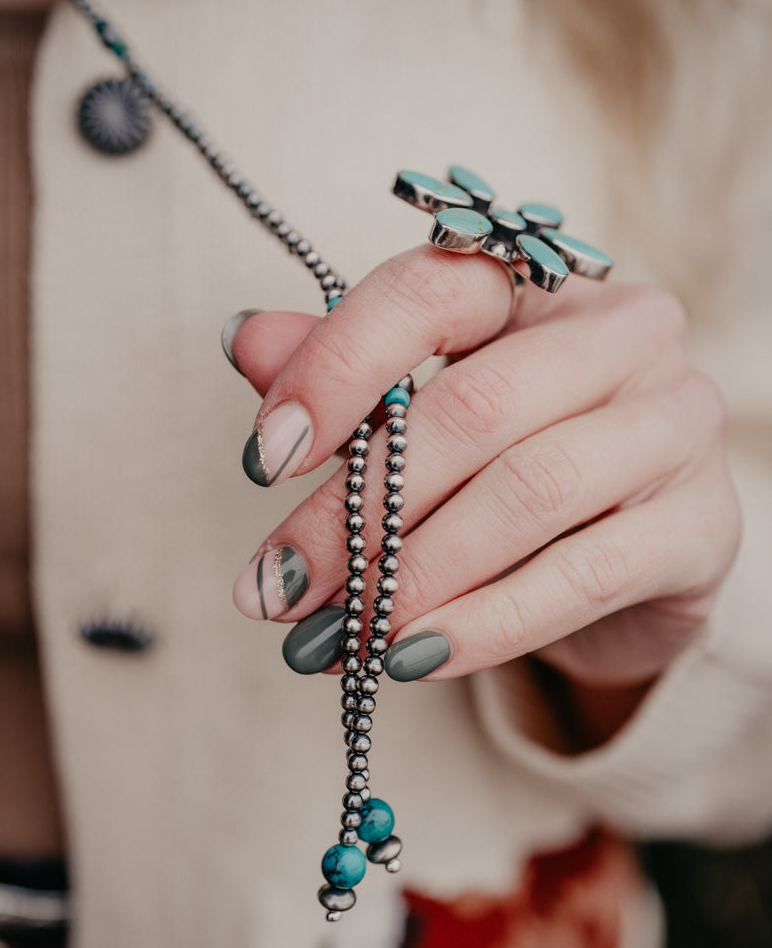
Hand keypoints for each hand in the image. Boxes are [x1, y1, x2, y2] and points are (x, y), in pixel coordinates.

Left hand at [227, 245, 739, 703]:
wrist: (632, 563)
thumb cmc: (513, 472)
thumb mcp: (428, 420)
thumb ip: (349, 380)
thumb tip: (245, 339)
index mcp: (542, 290)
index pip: (434, 291)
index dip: (337, 367)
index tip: (264, 459)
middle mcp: (625, 336)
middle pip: (473, 408)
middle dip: (357, 511)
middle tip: (278, 587)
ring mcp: (675, 426)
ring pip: (527, 491)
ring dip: (413, 575)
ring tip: (337, 635)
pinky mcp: (702, 525)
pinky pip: (584, 576)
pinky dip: (487, 624)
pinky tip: (413, 658)